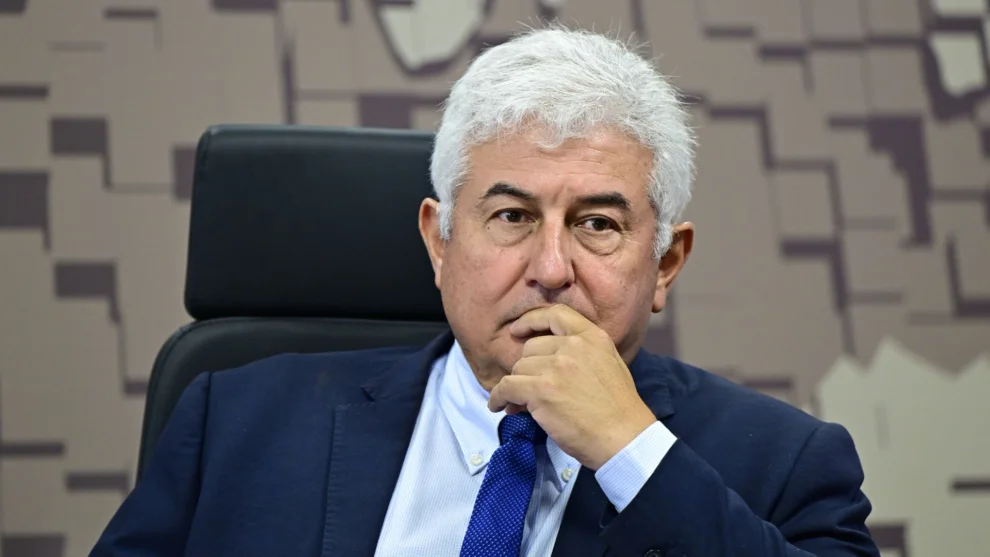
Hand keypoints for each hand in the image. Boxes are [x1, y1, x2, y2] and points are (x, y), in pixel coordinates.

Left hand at [488, 304, 657, 469]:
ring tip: (518, 403)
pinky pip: (507, 387)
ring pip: (518, 368)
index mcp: (592, 337)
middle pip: (531, 347)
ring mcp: (556, 367)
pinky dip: (499, 397)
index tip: (519, 330)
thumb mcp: (609, 364)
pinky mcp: (541, 390)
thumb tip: (545, 362)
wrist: (624, 437)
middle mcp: (573, 346)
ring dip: (515, 386)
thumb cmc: (619, 409)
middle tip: (527, 387)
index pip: (555, 314)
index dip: (532, 320)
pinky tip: (499, 406)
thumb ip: (581, 353)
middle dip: (527, 368)